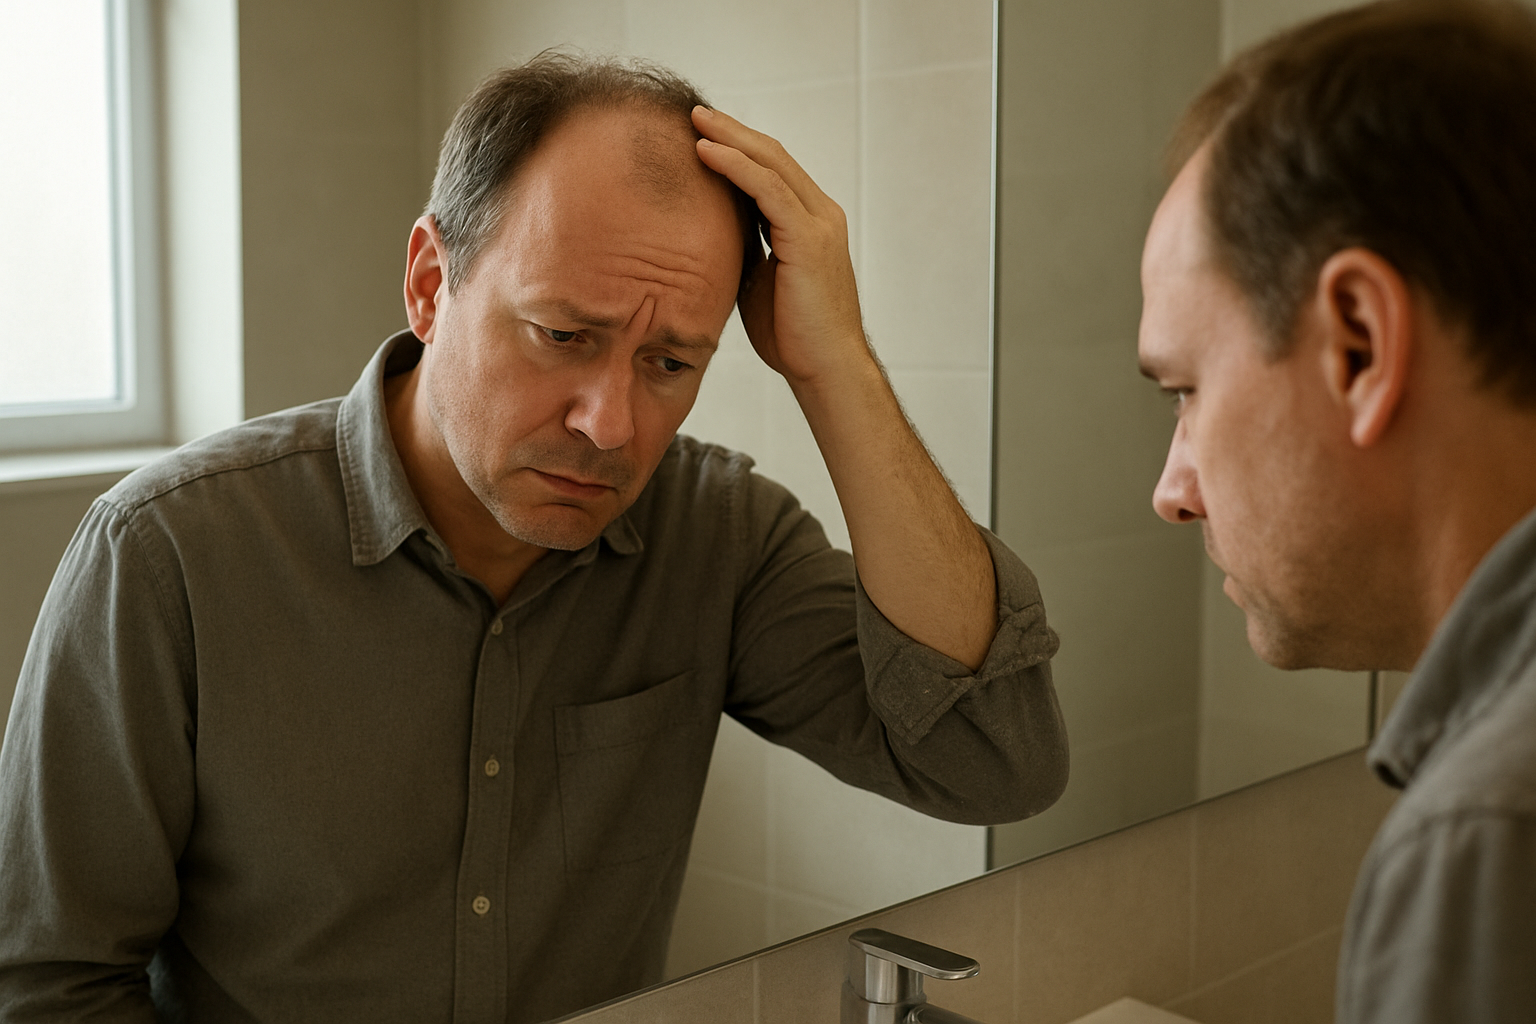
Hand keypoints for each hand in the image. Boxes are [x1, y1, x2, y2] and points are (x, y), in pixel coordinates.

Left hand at [692, 106, 869, 388]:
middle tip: (695, 112)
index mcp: (811, 225)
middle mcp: (821, 215)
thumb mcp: (760, 282)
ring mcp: (818, 223)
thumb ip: (746, 250)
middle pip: (773, 156)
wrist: (825, 368)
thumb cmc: (793, 336)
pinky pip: (768, 188)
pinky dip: (736, 166)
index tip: (703, 135)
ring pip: (771, 163)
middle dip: (733, 131)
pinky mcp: (809, 238)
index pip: (773, 171)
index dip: (739, 149)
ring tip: (695, 120)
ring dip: (730, 138)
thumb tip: (712, 234)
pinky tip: (707, 152)